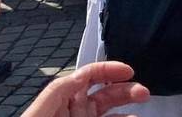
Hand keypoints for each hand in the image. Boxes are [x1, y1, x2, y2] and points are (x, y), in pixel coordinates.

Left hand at [22, 61, 148, 116]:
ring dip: (128, 108)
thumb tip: (80, 74)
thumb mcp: (38, 113)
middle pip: (106, 92)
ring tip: (141, 108)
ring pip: (112, 113)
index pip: (90, 75)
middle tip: (143, 93)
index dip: (110, 69)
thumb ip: (57, 91)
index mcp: (64, 98)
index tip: (128, 71)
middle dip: (126, 89)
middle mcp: (77, 111)